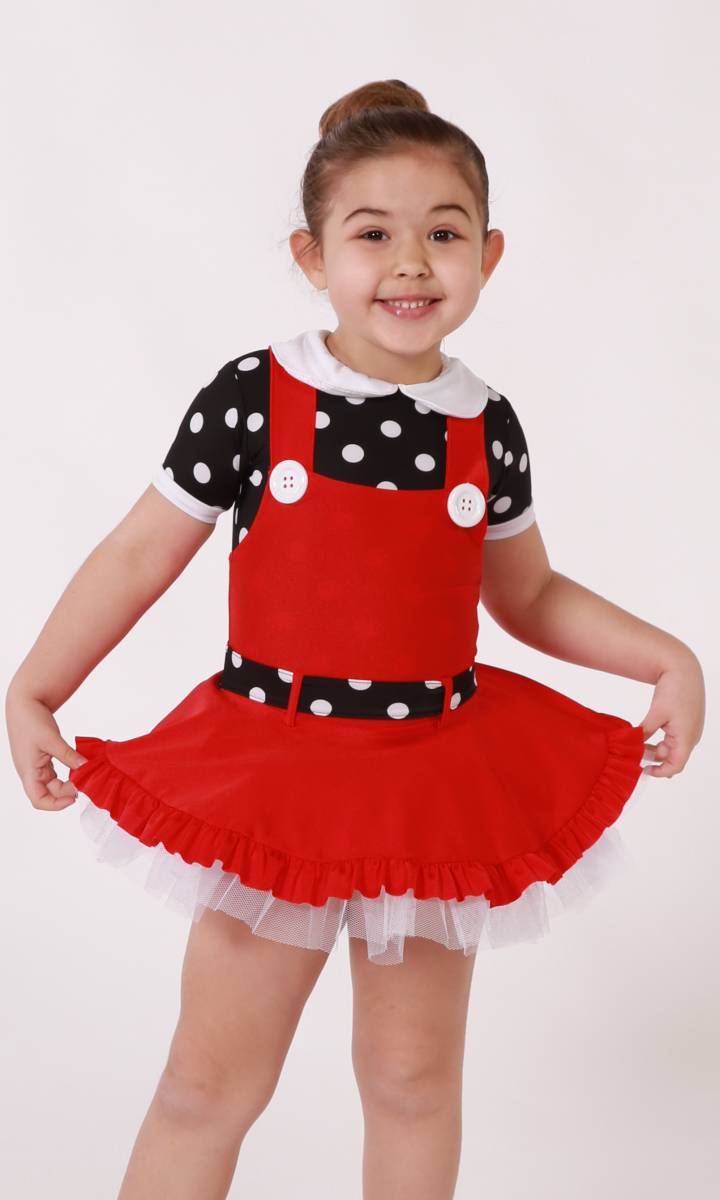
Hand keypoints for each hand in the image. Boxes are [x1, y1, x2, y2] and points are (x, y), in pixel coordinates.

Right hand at [5, 687, 88, 810]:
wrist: (24, 702)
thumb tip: (84, 767)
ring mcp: (35, 767)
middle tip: (85, 782)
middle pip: (48, 793)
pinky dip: (66, 774)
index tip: (74, 797)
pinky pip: (54, 774)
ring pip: (52, 785)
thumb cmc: (31, 719)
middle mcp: (30, 772)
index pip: (39, 800)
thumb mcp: (51, 738)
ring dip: (68, 784)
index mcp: (28, 771)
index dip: (56, 804)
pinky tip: (78, 768)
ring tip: (83, 777)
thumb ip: (67, 755)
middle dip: (67, 792)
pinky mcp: (41, 760)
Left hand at [640, 651, 704, 778]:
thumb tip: (635, 743)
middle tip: (635, 755)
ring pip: (673, 747)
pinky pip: (675, 738)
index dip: (660, 772)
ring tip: (638, 744)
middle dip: (655, 759)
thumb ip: (646, 731)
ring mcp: (691, 729)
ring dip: (657, 749)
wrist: (684, 668)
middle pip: (673, 757)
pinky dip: (661, 740)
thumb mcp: (656, 713)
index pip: (676, 766)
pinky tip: (647, 735)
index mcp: (686, 738)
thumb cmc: (674, 690)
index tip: (644, 770)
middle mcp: (691, 736)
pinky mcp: (687, 722)